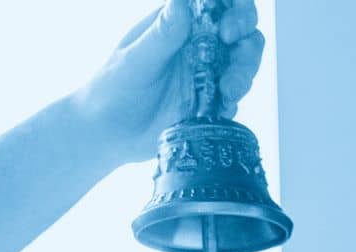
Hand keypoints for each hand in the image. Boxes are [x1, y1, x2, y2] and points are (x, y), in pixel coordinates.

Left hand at [72, 0, 264, 165]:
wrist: (108, 135)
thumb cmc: (112, 89)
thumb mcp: (135, 60)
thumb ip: (162, 34)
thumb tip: (182, 2)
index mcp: (178, 24)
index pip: (217, 4)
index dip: (234, 7)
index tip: (228, 26)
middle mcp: (197, 45)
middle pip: (241, 32)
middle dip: (247, 39)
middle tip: (234, 49)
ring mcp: (206, 74)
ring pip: (243, 64)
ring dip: (244, 72)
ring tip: (229, 89)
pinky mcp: (209, 102)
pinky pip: (233, 97)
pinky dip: (234, 101)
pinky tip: (221, 107)